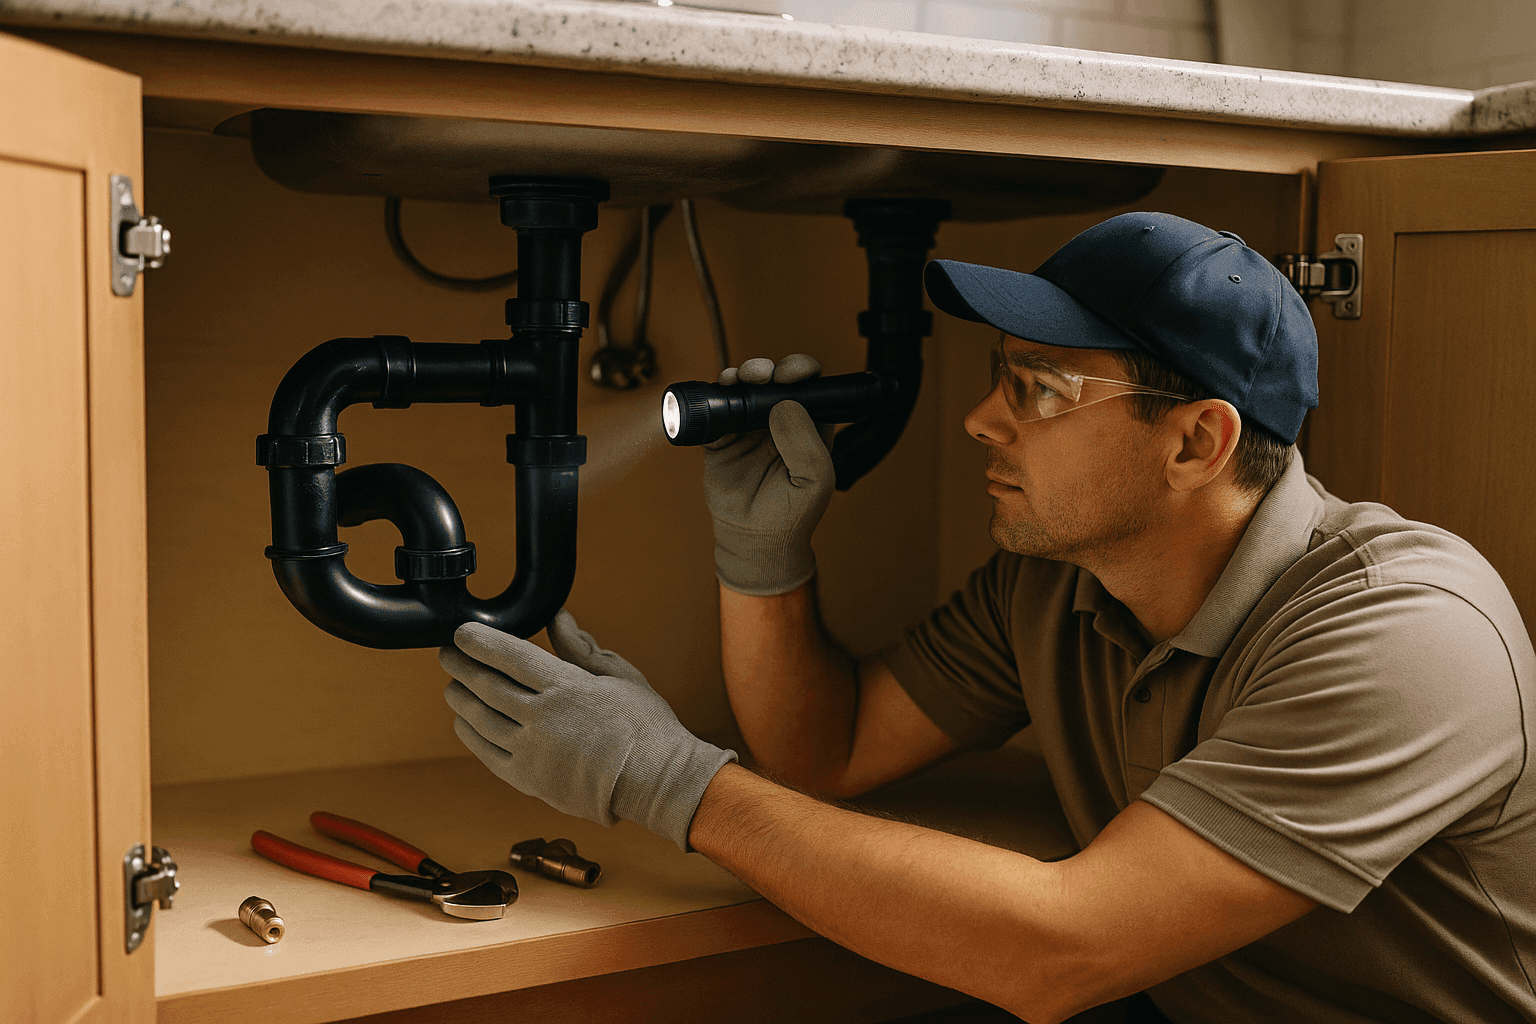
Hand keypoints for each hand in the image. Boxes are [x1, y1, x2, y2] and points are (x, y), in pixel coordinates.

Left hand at [441, 611, 735, 850]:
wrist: (657, 783)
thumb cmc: (646, 728)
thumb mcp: (621, 676)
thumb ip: (582, 649)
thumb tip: (558, 619)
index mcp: (567, 688)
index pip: (510, 657)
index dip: (480, 642)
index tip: (462, 633)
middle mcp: (543, 718)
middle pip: (487, 686)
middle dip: (462, 666)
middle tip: (448, 654)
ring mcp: (532, 752)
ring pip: (481, 720)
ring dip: (461, 700)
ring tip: (453, 686)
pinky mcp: (530, 780)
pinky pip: (487, 754)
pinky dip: (471, 735)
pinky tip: (464, 723)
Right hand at [704, 354, 835, 595]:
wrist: (754, 540)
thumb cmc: (792, 515)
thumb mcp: (814, 479)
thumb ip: (805, 442)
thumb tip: (785, 404)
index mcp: (809, 427)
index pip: (809, 387)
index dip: (801, 372)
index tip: (792, 373)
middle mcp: (779, 421)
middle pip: (775, 380)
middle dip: (770, 368)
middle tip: (764, 374)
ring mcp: (749, 427)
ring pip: (745, 388)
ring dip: (743, 374)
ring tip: (742, 378)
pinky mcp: (722, 438)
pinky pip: (716, 409)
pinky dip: (715, 395)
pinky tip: (720, 390)